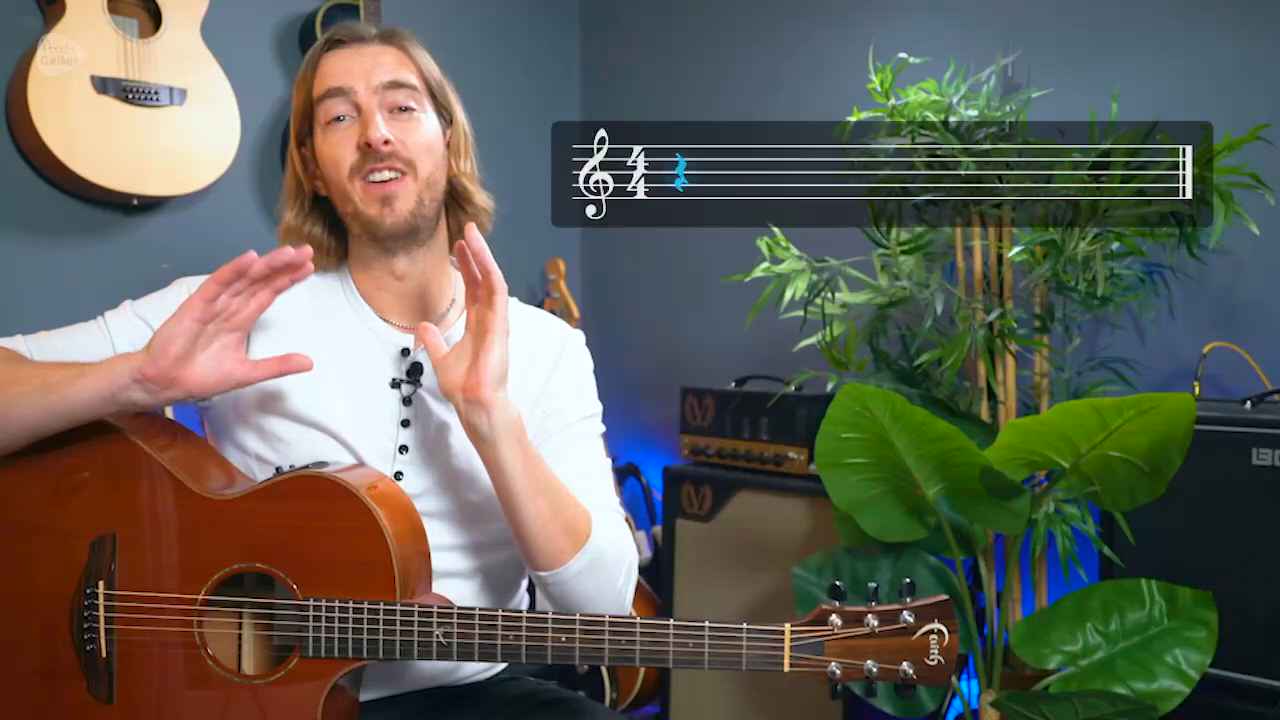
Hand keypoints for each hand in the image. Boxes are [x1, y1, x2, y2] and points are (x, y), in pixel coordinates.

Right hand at [131, 244, 315, 406]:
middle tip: (307, 251)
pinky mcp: (196, 305)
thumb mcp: (247, 373)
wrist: (165, 384)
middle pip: (261, 281)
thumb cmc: (201, 376)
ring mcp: (214, 303)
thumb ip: (277, 366)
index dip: (288, 279)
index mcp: (241, 318)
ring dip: (265, 265)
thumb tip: (310, 363)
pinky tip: (249, 258)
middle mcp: (230, 306)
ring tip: (288, 252)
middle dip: (284, 266)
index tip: (309, 266)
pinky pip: (218, 284)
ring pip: (244, 279)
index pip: (269, 293)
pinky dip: (233, 270)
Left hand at [415, 222, 509, 438]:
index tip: (457, 247)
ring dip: (483, 255)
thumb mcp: (441, 358)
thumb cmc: (464, 386)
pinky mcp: (501, 323)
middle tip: (466, 229)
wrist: (474, 404)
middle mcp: (490, 319)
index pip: (473, 288)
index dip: (467, 266)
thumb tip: (423, 327)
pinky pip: (497, 290)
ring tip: (472, 232)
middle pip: (483, 279)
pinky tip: (480, 253)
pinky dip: (489, 269)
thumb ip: (435, 341)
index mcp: (478, 324)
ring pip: (492, 278)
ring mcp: (497, 320)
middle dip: (475, 254)